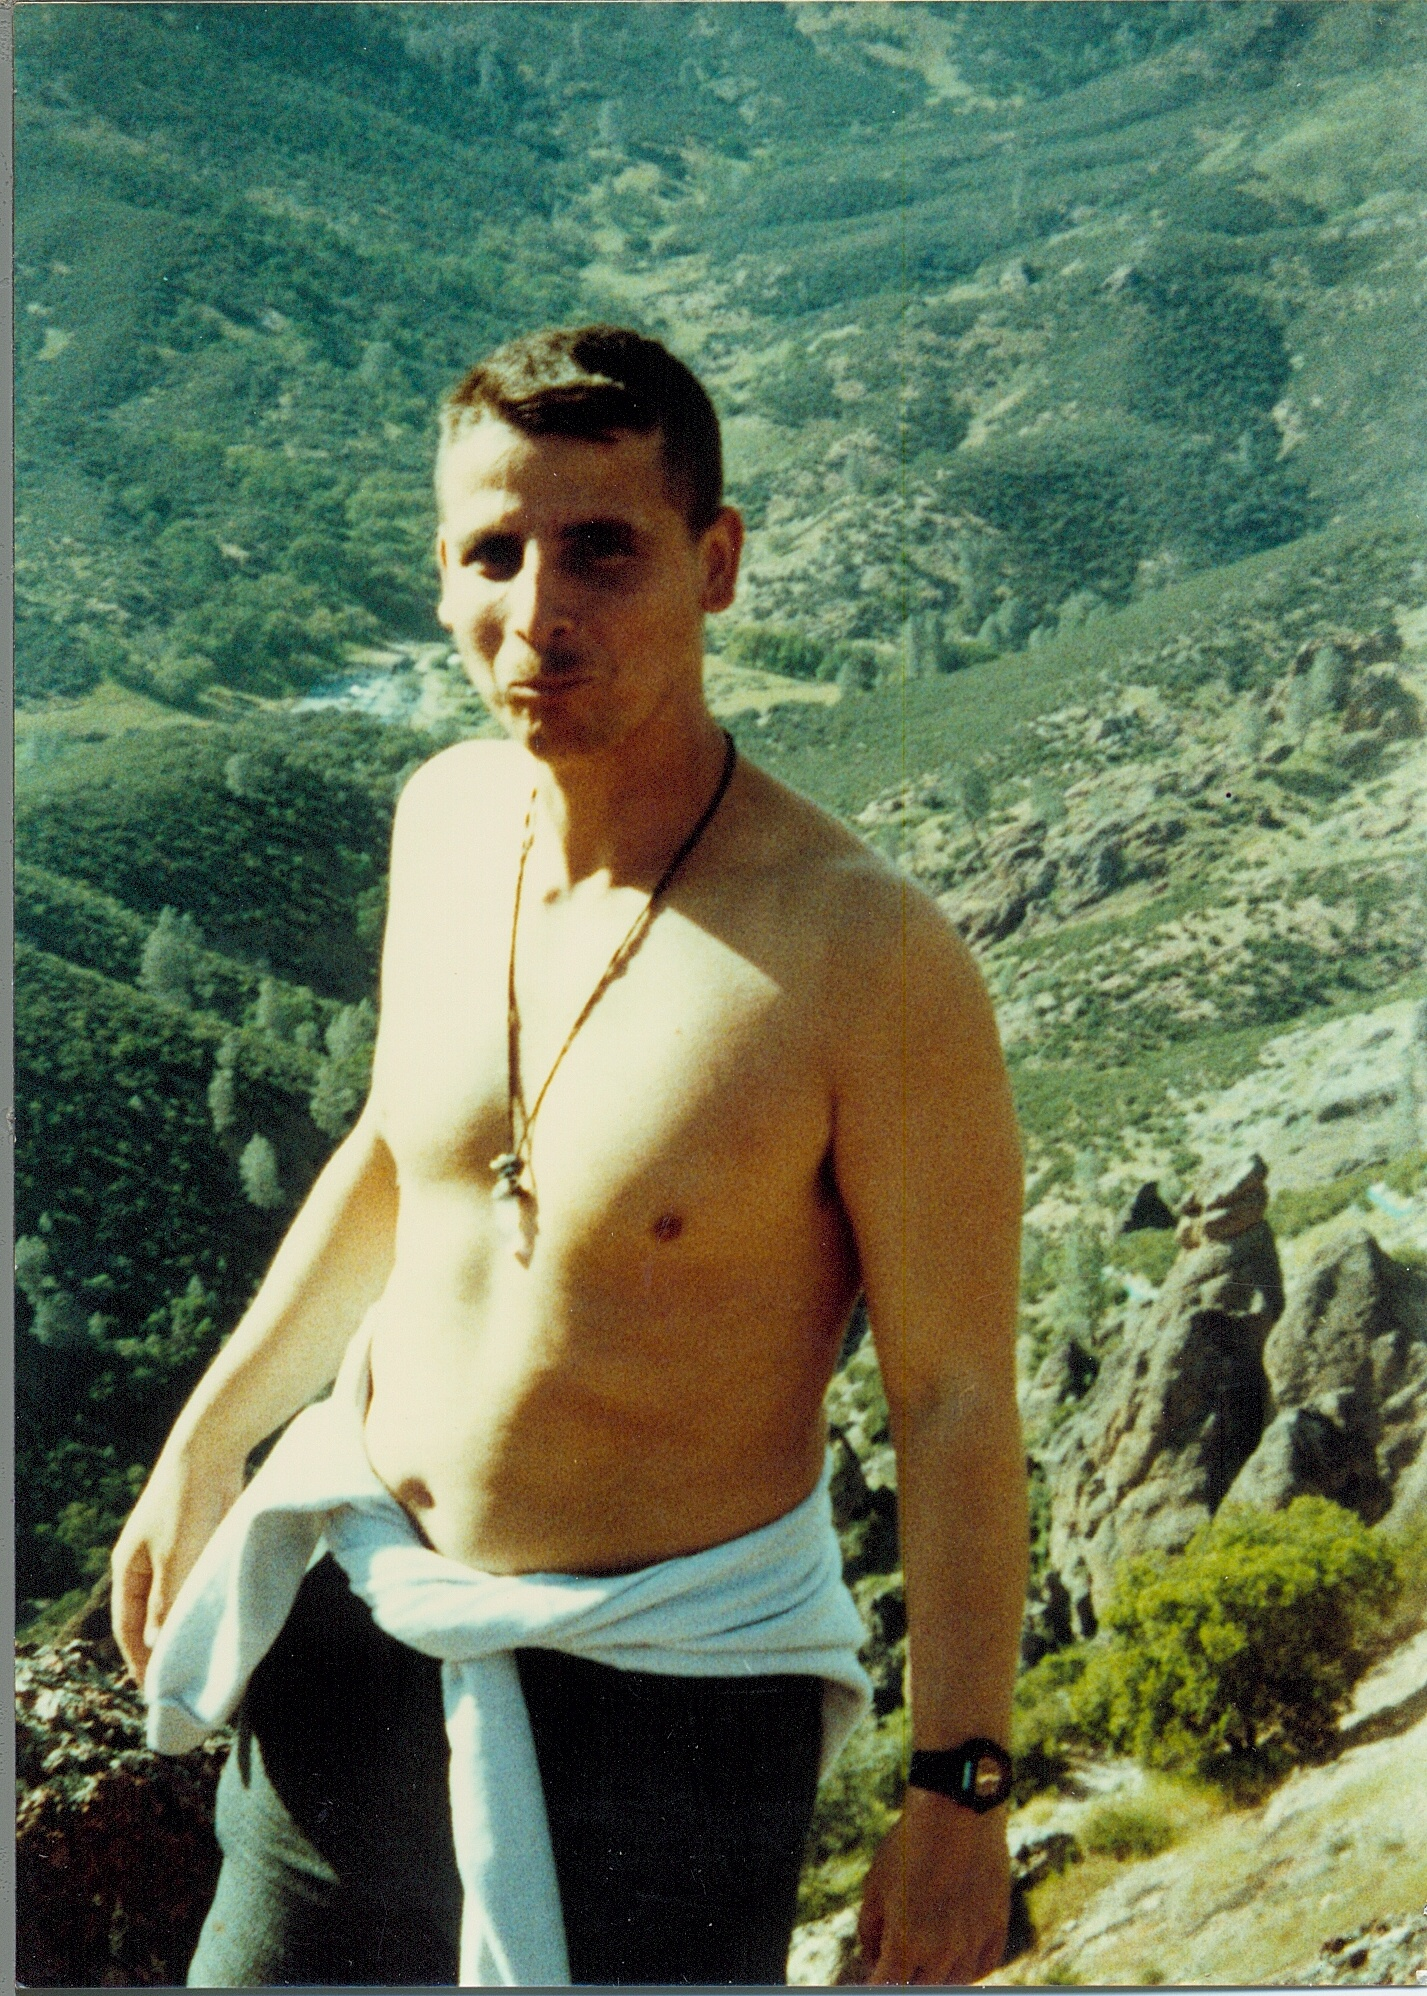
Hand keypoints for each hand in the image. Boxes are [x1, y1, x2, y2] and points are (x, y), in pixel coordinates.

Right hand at [110, 1440, 244, 1685]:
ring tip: (204, 1658)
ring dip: (186, 1625)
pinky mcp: (197, 1541)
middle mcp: (145, 1563)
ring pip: (176, 1600)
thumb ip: (168, 1603)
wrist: (211, 1451)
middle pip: (150, 1616)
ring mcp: (171, 1551)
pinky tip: (219, 1620)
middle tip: (183, 1682)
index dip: (139, 1659)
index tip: (155, 1690)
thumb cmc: (187, 1504)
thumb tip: (158, 1645)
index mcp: (128, 1568)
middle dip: (162, 1647)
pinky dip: (203, 1602)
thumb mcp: (177, 1559)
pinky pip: (196, 1582)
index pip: (127, 1626)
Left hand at [856, 1786, 1010, 1984]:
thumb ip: (871, 1932)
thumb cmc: (908, 1845)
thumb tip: (875, 1961)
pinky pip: (983, 1966)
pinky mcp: (996, 1926)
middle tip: (896, 1961)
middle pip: (920, 1990)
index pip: (887, 1987)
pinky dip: (968, 1969)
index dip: (876, 1984)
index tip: (872, 1978)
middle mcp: (942, 1952)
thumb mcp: (875, 1886)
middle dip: (903, 1980)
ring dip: (936, 1978)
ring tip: (923, 1961)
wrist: (955, 1810)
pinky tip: (955, 1959)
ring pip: (954, 1984)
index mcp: (906, 1943)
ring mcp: (973, 1941)